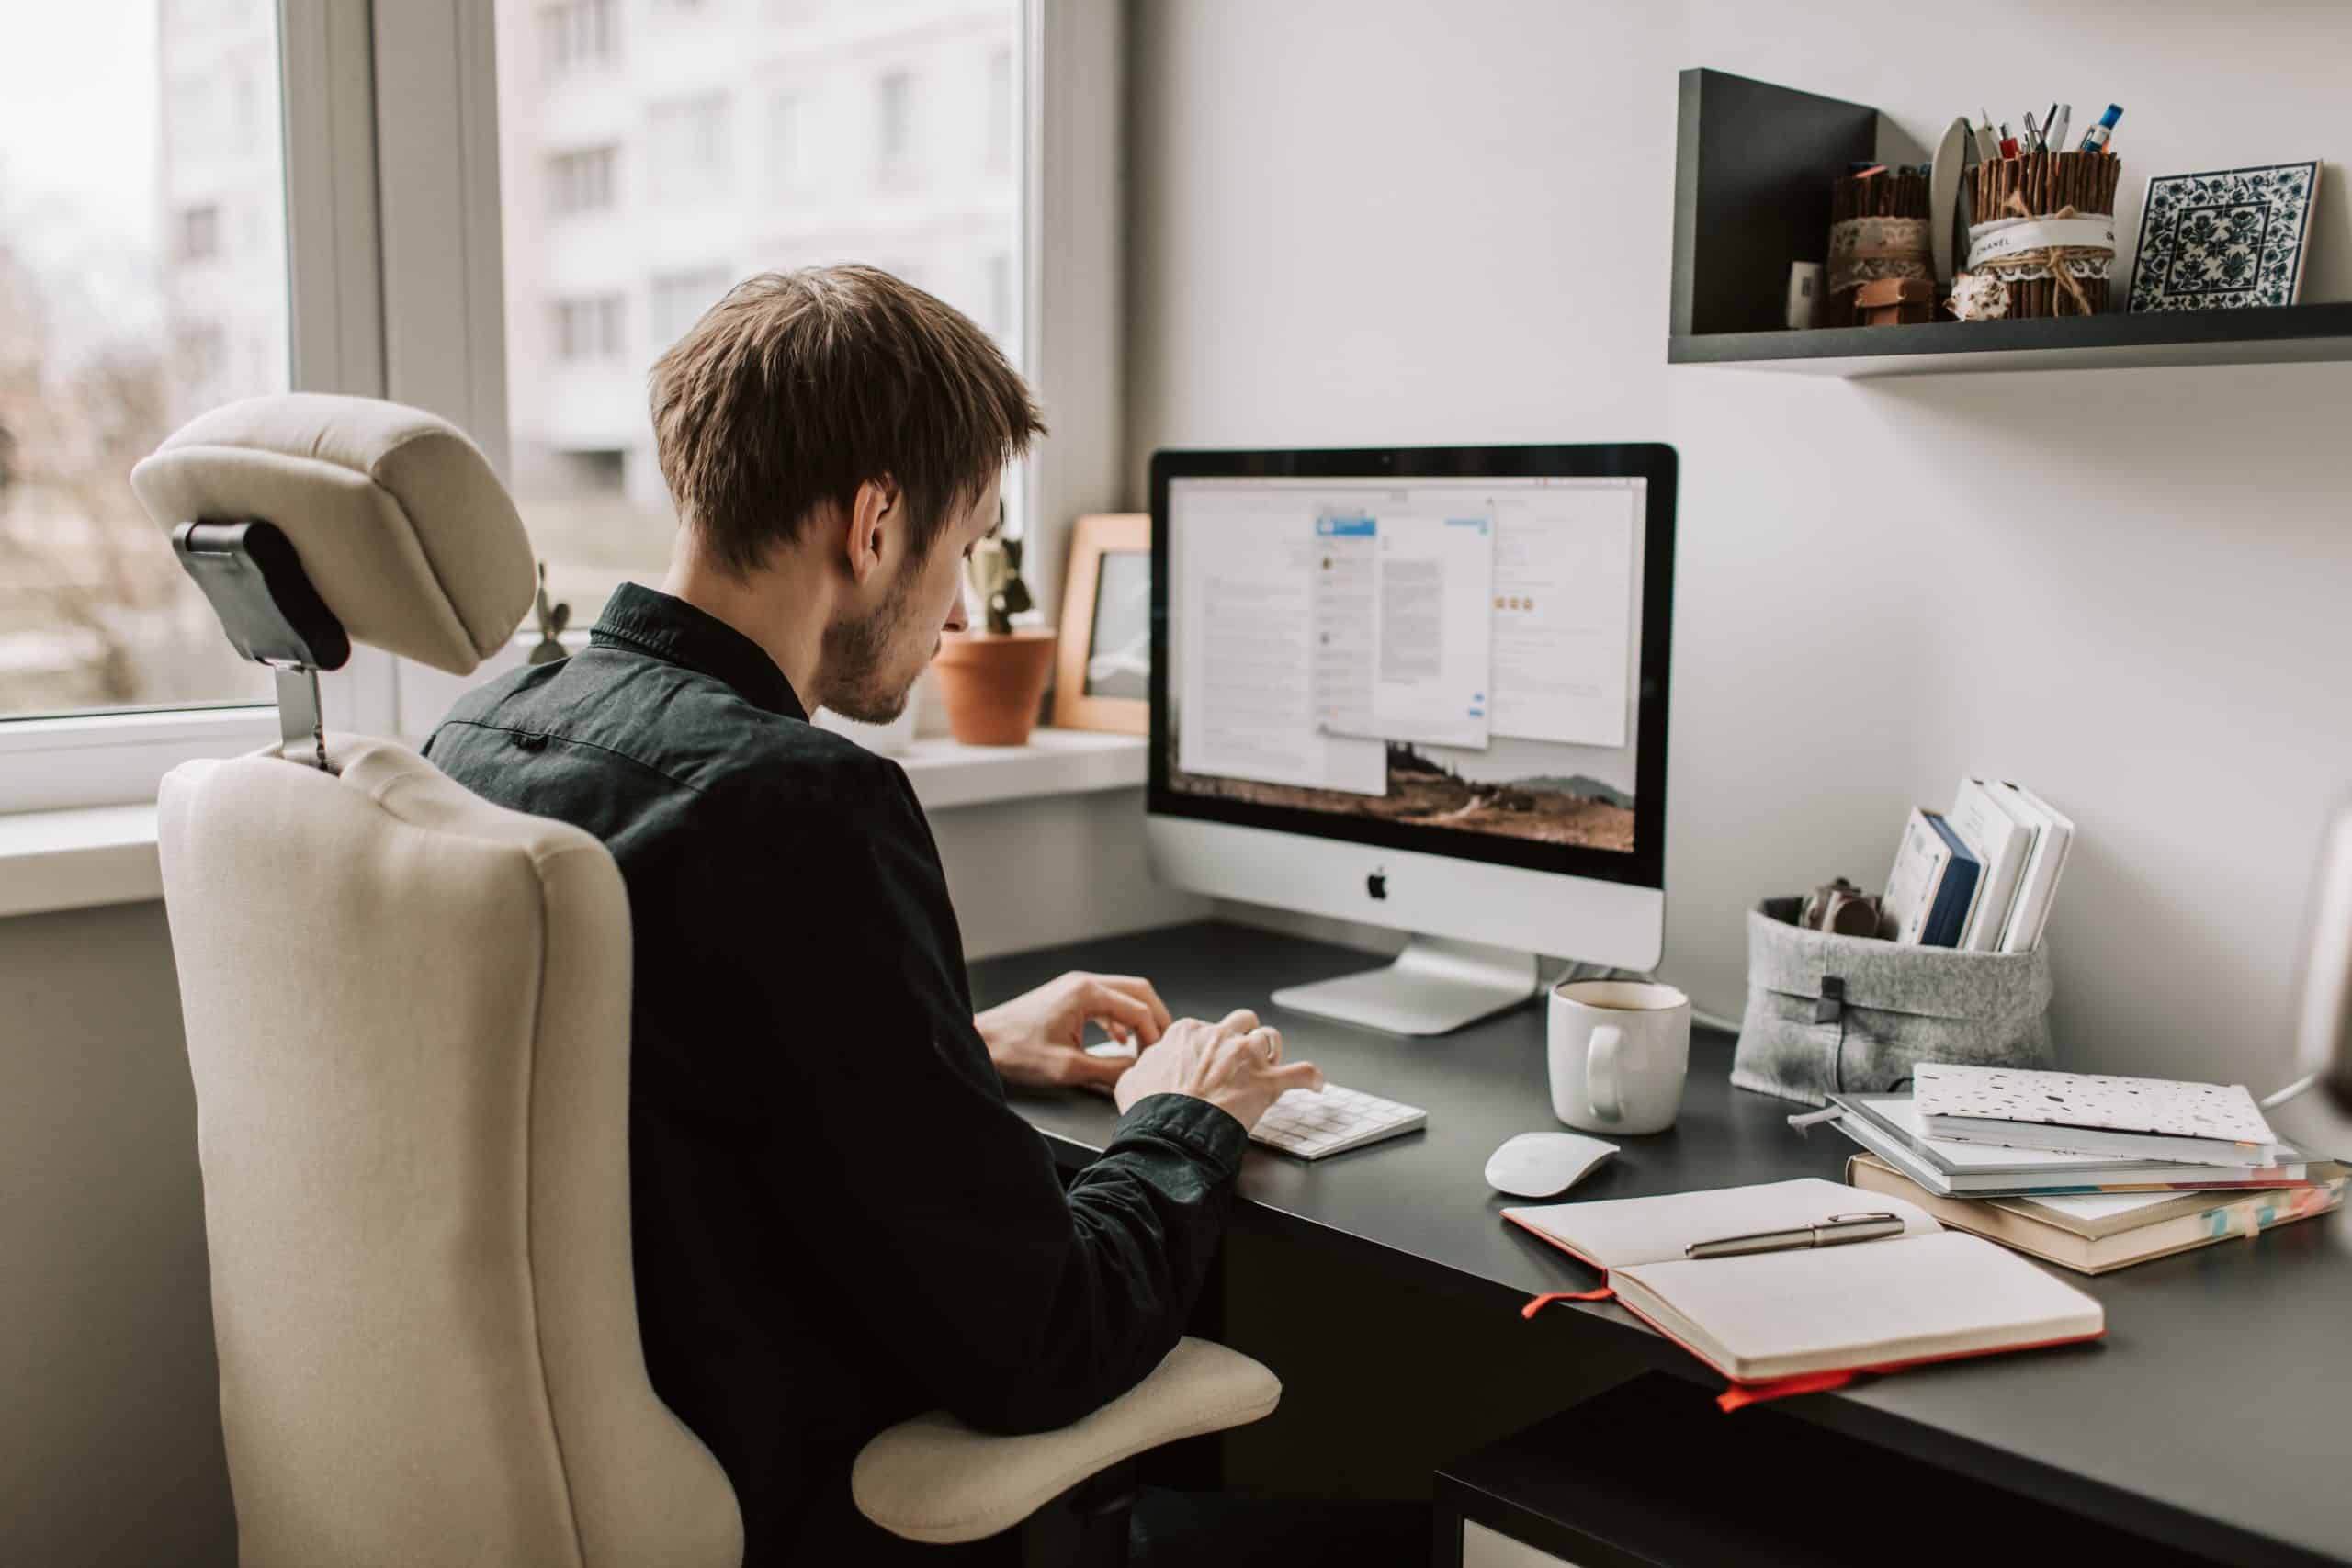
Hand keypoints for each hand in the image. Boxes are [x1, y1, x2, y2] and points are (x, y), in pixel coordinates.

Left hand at [975, 971, 1174, 1092]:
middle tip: (1164, 1045)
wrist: (983, 1042)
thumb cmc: (1016, 1051)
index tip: (1156, 1059)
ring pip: (1123, 995)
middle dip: (1155, 1018)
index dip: (1154, 1035)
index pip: (1138, 1008)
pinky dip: (1120, 1019)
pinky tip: (1119, 1040)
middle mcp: (1083, 983)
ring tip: (1146, 1045)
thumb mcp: (1068, 1068)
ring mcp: (1075, 988)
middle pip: (1138, 991)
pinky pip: (1106, 1002)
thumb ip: (1109, 1069)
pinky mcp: (1068, 998)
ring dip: (1139, 1018)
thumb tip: (1137, 1072)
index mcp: (1086, 992)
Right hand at [1113, 1009, 1324, 1131]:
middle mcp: (1221, 1037)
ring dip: (1272, 1050)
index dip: (1209, 1044)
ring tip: (1271, 1063)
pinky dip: (1311, 1078)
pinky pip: (1302, 1073)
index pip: (1204, 1027)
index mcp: (1189, 1033)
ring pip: (1270, 1038)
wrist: (1170, 1131)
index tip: (1208, 1059)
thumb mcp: (1132, 1079)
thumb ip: (1144, 1066)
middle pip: (1242, 1021)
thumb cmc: (1150, 1109)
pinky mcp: (1268, 1082)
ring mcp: (1247, 1057)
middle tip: (1241, 1055)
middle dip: (1243, 1035)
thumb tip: (1144, 1067)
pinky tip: (1315, 1083)